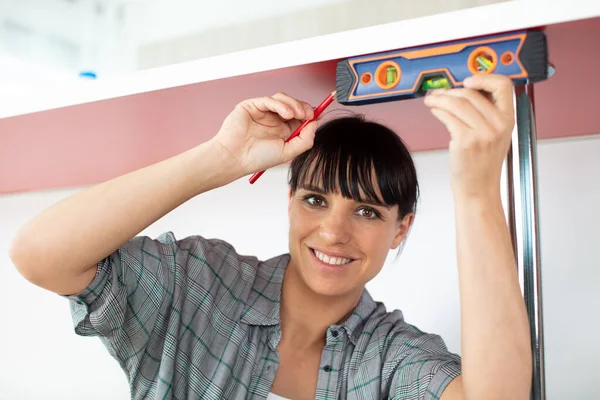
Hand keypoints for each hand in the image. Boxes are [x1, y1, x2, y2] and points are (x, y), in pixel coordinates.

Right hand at [211, 92, 317, 176]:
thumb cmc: (256, 158)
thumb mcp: (288, 152)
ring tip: (296, 115)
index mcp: (283, 130)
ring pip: (282, 99)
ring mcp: (263, 111)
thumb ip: (304, 139)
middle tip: (309, 114)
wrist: (235, 158)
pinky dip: (280, 104)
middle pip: (293, 105)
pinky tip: (285, 114)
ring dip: (293, 104)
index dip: (310, 113)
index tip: (318, 114)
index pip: (300, 116)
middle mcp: (274, 120)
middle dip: (303, 107)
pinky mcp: (252, 105)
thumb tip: (315, 124)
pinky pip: (269, 100)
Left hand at [424, 74, 515, 199]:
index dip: (484, 78)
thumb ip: (487, 114)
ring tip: (431, 100)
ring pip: (457, 103)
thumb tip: (466, 91)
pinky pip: (448, 116)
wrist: (479, 190)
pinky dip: (437, 110)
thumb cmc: (482, 165)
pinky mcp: (465, 141)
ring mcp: (483, 133)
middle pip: (472, 93)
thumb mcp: (495, 136)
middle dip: (450, 91)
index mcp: (508, 120)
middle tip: (439, 93)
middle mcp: (498, 125)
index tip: (467, 81)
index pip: (503, 85)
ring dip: (440, 98)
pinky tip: (434, 110)